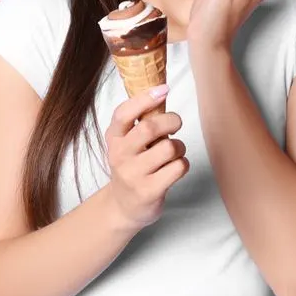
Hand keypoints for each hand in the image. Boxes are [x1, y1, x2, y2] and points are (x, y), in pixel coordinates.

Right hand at [103, 85, 188, 231]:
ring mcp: (133, 175)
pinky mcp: (149, 191)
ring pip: (169, 148)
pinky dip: (182, 164)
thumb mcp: (126, 142)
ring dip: (179, 147)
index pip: (124, 113)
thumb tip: (160, 89)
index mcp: (113, 138)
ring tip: (174, 152)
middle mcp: (120, 155)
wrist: (123, 206)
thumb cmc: (132, 166)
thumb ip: (138, 121)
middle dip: (171, 121)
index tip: (164, 89)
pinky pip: (178, 167)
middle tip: (176, 123)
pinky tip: (174, 168)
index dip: (144, 98)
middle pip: (150, 128)